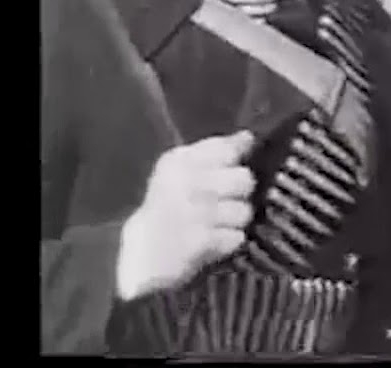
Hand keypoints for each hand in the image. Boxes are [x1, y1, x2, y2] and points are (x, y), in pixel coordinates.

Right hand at [116, 131, 256, 300]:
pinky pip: (236, 236)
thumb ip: (217, 150)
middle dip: (240, 193)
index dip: (235, 162)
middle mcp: (183, 181)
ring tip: (217, 225)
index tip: (227, 170)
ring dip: (235, 221)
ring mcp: (192, 212)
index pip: (226, 149)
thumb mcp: (182, 170)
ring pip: (243, 210)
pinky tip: (212, 241)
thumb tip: (248, 136)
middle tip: (224, 202)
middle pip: (243, 178)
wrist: (142, 254)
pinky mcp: (199, 241)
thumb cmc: (169, 207)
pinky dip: (229, 242)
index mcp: (178, 160)